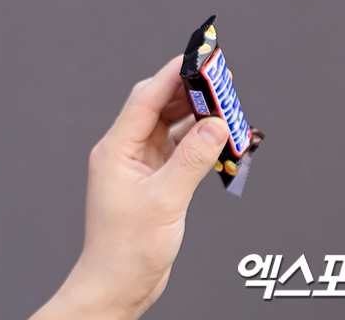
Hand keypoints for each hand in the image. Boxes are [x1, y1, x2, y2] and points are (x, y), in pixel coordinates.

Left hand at [32, 56, 229, 319]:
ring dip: (199, 119)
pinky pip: (179, 152)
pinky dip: (200, 145)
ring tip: (228, 109)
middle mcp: (126, 152)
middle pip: (160, 108)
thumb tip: (215, 124)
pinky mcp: (154, 183)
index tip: (198, 57)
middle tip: (223, 80)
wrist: (116, 287)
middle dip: (191, 93)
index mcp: (116, 149)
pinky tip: (221, 141)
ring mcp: (139, 167)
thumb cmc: (126, 250)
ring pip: (172, 129)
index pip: (146, 98)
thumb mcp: (165, 201)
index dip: (173, 75)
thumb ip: (192, 160)